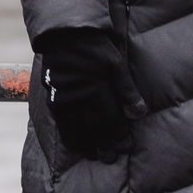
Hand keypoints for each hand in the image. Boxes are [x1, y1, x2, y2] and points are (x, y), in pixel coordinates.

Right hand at [36, 27, 146, 160]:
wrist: (65, 33)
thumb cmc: (96, 45)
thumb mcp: (116, 62)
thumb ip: (127, 89)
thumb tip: (139, 114)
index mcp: (98, 86)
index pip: (111, 118)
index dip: (119, 135)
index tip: (126, 148)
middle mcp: (80, 96)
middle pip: (94, 127)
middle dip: (104, 145)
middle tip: (110, 159)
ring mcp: (65, 99)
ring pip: (78, 128)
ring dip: (87, 144)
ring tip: (94, 157)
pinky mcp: (53, 98)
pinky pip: (61, 123)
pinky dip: (69, 136)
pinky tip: (75, 146)